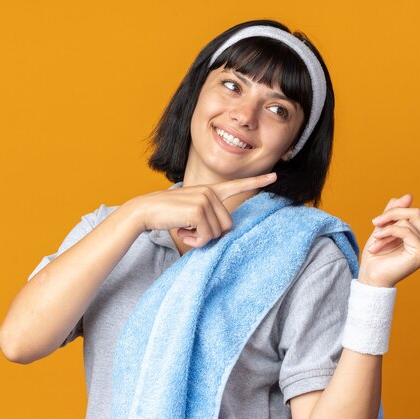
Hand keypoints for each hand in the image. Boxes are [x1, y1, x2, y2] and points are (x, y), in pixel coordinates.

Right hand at [126, 173, 277, 247]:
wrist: (145, 211)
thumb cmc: (167, 215)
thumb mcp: (191, 214)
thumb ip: (209, 217)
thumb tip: (224, 231)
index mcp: (210, 191)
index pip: (237, 185)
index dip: (257, 181)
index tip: (275, 175)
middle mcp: (211, 192)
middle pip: (228, 225)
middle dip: (210, 234)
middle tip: (191, 230)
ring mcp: (206, 199)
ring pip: (218, 232)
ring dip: (200, 238)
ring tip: (184, 229)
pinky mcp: (199, 209)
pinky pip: (207, 236)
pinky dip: (195, 241)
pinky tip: (182, 231)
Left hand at [358, 184, 419, 287]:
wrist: (371, 276)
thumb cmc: (376, 255)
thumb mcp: (383, 227)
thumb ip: (395, 212)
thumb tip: (409, 195)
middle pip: (415, 212)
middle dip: (392, 214)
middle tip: (375, 223)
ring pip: (409, 220)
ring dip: (387, 226)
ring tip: (376, 238)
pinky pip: (405, 230)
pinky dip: (388, 232)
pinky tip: (378, 241)